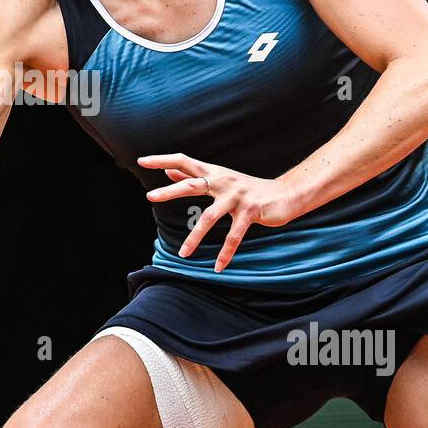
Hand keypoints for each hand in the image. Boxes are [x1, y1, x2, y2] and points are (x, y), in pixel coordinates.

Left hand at [138, 153, 298, 271]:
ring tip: (183, 255)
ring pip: (210, 217)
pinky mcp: (250, 211)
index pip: (184, 161)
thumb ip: (194, 176)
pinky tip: (218, 267)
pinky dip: (226, 253)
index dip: (163, 160)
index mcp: (213, 173)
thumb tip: (169, 171)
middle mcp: (223, 181)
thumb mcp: (220, 180)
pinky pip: (234, 236)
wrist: (286, 194)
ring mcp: (237, 196)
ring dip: (195, 237)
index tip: (142, 161)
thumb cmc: (249, 189)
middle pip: (193, 184)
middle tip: (150, 196)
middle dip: (171, 191)